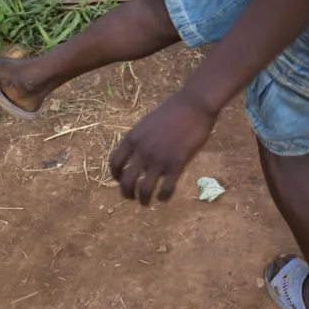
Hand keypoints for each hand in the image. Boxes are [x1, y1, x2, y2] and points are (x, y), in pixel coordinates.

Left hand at [110, 91, 216, 205]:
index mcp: (132, 138)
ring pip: (145, 188)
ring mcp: (158, 159)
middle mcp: (142, 151)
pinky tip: (163, 197)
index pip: (115, 163)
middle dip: (127, 192)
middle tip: (131, 197)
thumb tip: (137, 154)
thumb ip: (140, 139)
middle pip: (127, 180)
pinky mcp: (176, 164)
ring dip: (143, 199)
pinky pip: (166, 188)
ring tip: (145, 202)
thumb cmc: (172, 110)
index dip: (115, 175)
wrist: (193, 106)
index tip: (120, 180)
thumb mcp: (147, 122)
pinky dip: (163, 196)